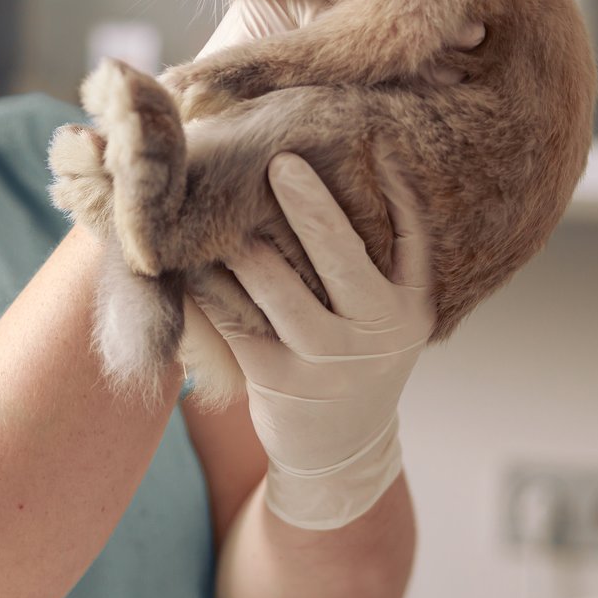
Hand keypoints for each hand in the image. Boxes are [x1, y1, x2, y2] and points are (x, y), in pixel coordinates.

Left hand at [190, 144, 433, 530]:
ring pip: (277, 287)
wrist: (343, 451)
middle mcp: (374, 334)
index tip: (361, 147)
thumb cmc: (363, 358)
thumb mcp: (398, 315)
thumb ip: (393, 255)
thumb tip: (378, 162)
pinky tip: (191, 257)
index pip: (407, 238)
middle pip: (341, 256)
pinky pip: (236, 322)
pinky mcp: (276, 381)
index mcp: (407, 308)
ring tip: (219, 203)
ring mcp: (325, 361)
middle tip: (278, 161)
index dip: (389, 191)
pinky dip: (211, 286)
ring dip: (245, 242)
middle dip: (309, 205)